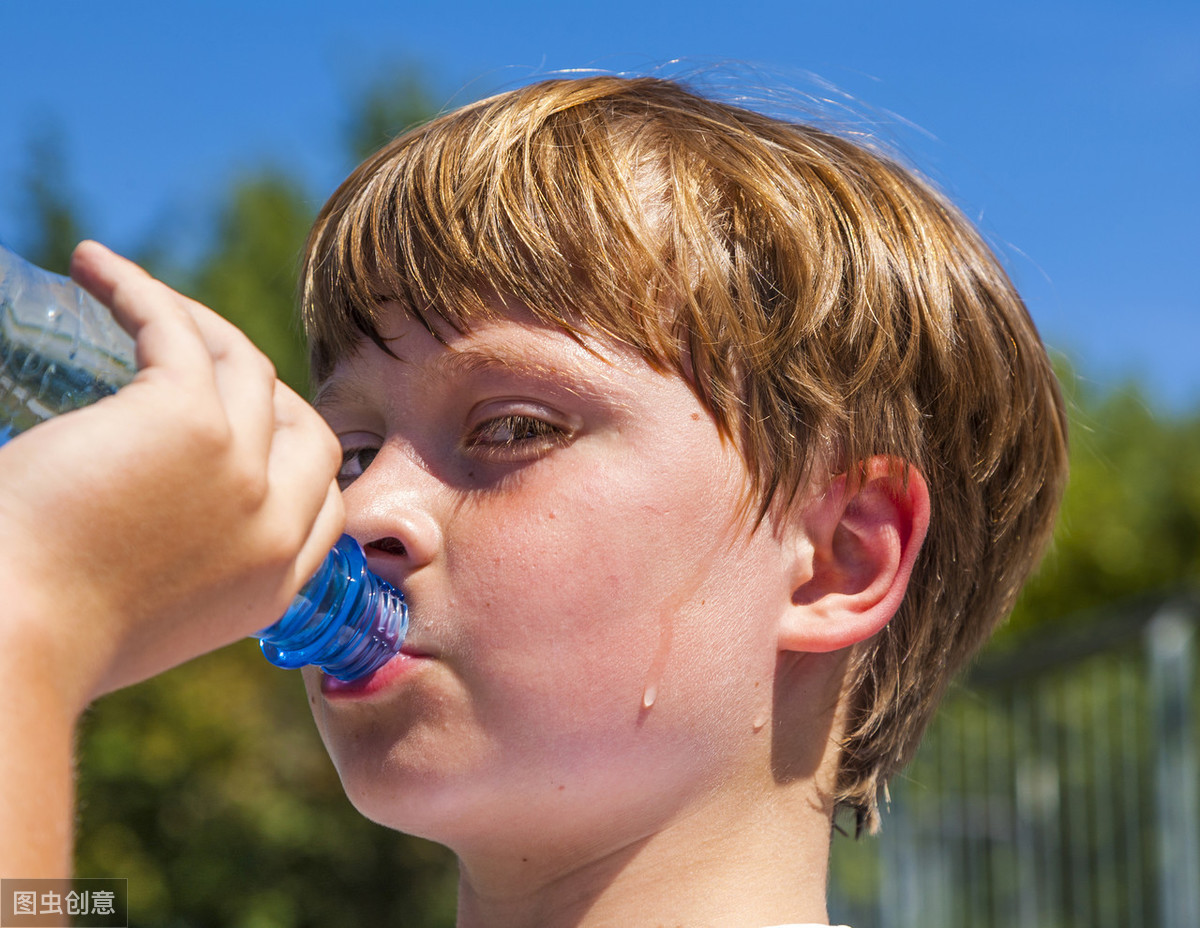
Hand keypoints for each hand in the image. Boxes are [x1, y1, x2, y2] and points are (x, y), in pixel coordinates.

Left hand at [0, 242, 344, 708]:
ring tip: (122, 295)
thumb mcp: (150, 616)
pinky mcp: (190, 420)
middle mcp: (274, 527)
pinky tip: (91, 266)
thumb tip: (150, 514)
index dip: (291, 456)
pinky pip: (176, 329)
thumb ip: (182, 569)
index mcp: (270, 585)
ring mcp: (243, 471)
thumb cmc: (42, 637)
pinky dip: (136, 289)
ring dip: (192, 320)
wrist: (10, 642)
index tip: (239, 428)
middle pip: (308, 428)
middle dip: (261, 390)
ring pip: (246, 365)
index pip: (324, 503)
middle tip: (188, 361)